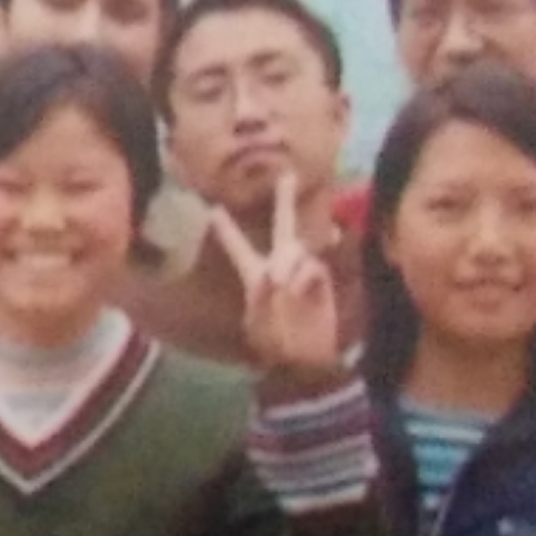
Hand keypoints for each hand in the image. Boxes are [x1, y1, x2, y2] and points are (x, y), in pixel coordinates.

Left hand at [204, 176, 345, 391]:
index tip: (214, 207)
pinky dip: (306, 279)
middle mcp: (279, 267)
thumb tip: (277, 271)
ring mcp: (302, 271)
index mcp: (255, 277)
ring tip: (285, 292)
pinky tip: (303, 294)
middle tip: (288, 175)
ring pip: (295, 251)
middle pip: (282, 227)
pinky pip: (312, 268)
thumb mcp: (259, 322)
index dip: (228, 228)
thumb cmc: (276, 344)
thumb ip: (265, 294)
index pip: (239, 247)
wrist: (306, 360)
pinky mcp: (321, 280)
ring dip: (288, 267)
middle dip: (285, 201)